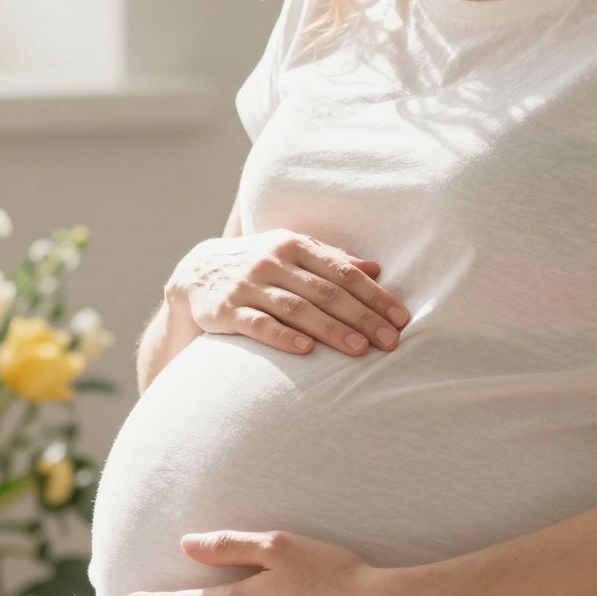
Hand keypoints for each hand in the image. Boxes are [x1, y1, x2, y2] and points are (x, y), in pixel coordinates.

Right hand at [167, 230, 410, 358]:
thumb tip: (376, 270)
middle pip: (325, 291)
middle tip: (390, 341)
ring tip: (360, 349)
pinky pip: (257, 324)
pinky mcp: (225, 309)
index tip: (401, 319)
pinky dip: (282, 336)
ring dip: (331, 329)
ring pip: (296, 308)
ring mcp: (247, 285)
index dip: (374, 296)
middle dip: (362, 317)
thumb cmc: (258, 266)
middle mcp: (272, 260)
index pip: (343, 271)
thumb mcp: (292, 254)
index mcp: (294, 245)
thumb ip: (332, 260)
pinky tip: (306, 351)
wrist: (195, 273)